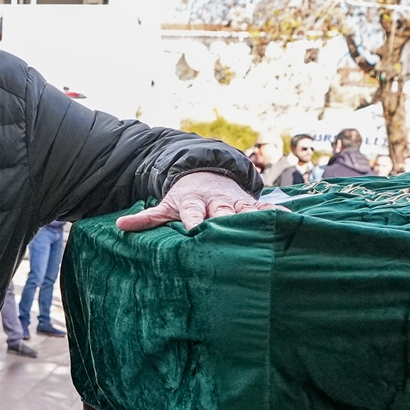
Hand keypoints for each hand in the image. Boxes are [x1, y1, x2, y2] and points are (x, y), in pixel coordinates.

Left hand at [116, 170, 284, 232]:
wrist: (204, 174)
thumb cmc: (183, 198)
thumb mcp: (165, 206)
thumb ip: (146, 218)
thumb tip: (119, 226)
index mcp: (192, 203)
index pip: (192, 213)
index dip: (194, 221)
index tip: (195, 231)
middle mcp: (215, 202)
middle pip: (221, 213)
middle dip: (226, 222)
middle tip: (231, 235)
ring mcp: (234, 202)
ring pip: (244, 210)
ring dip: (253, 219)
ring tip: (264, 230)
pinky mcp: (249, 203)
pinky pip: (264, 208)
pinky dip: (276, 214)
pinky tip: (290, 221)